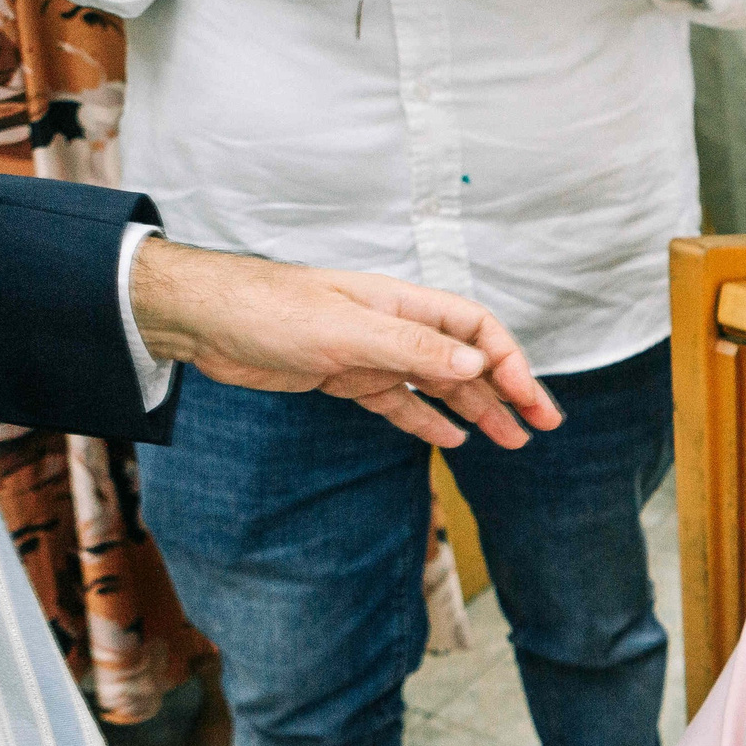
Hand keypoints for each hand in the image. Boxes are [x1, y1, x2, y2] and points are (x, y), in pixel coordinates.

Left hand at [128, 239, 562, 448]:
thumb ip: (412, 348)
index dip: (509, 361)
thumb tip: (476, 361)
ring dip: (476, 410)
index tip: (528, 399)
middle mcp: (394, 326)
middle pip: (467, 358)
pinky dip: (427, 419)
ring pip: (439, 384)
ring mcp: (372, 353)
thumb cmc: (270, 310)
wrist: (204, 320)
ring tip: (510, 441)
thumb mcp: (346, 330)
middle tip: (542, 426)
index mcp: (402, 304)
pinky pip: (399, 402)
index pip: (475, 328)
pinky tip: (452, 439)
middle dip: (508, 391)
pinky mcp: (346, 377)